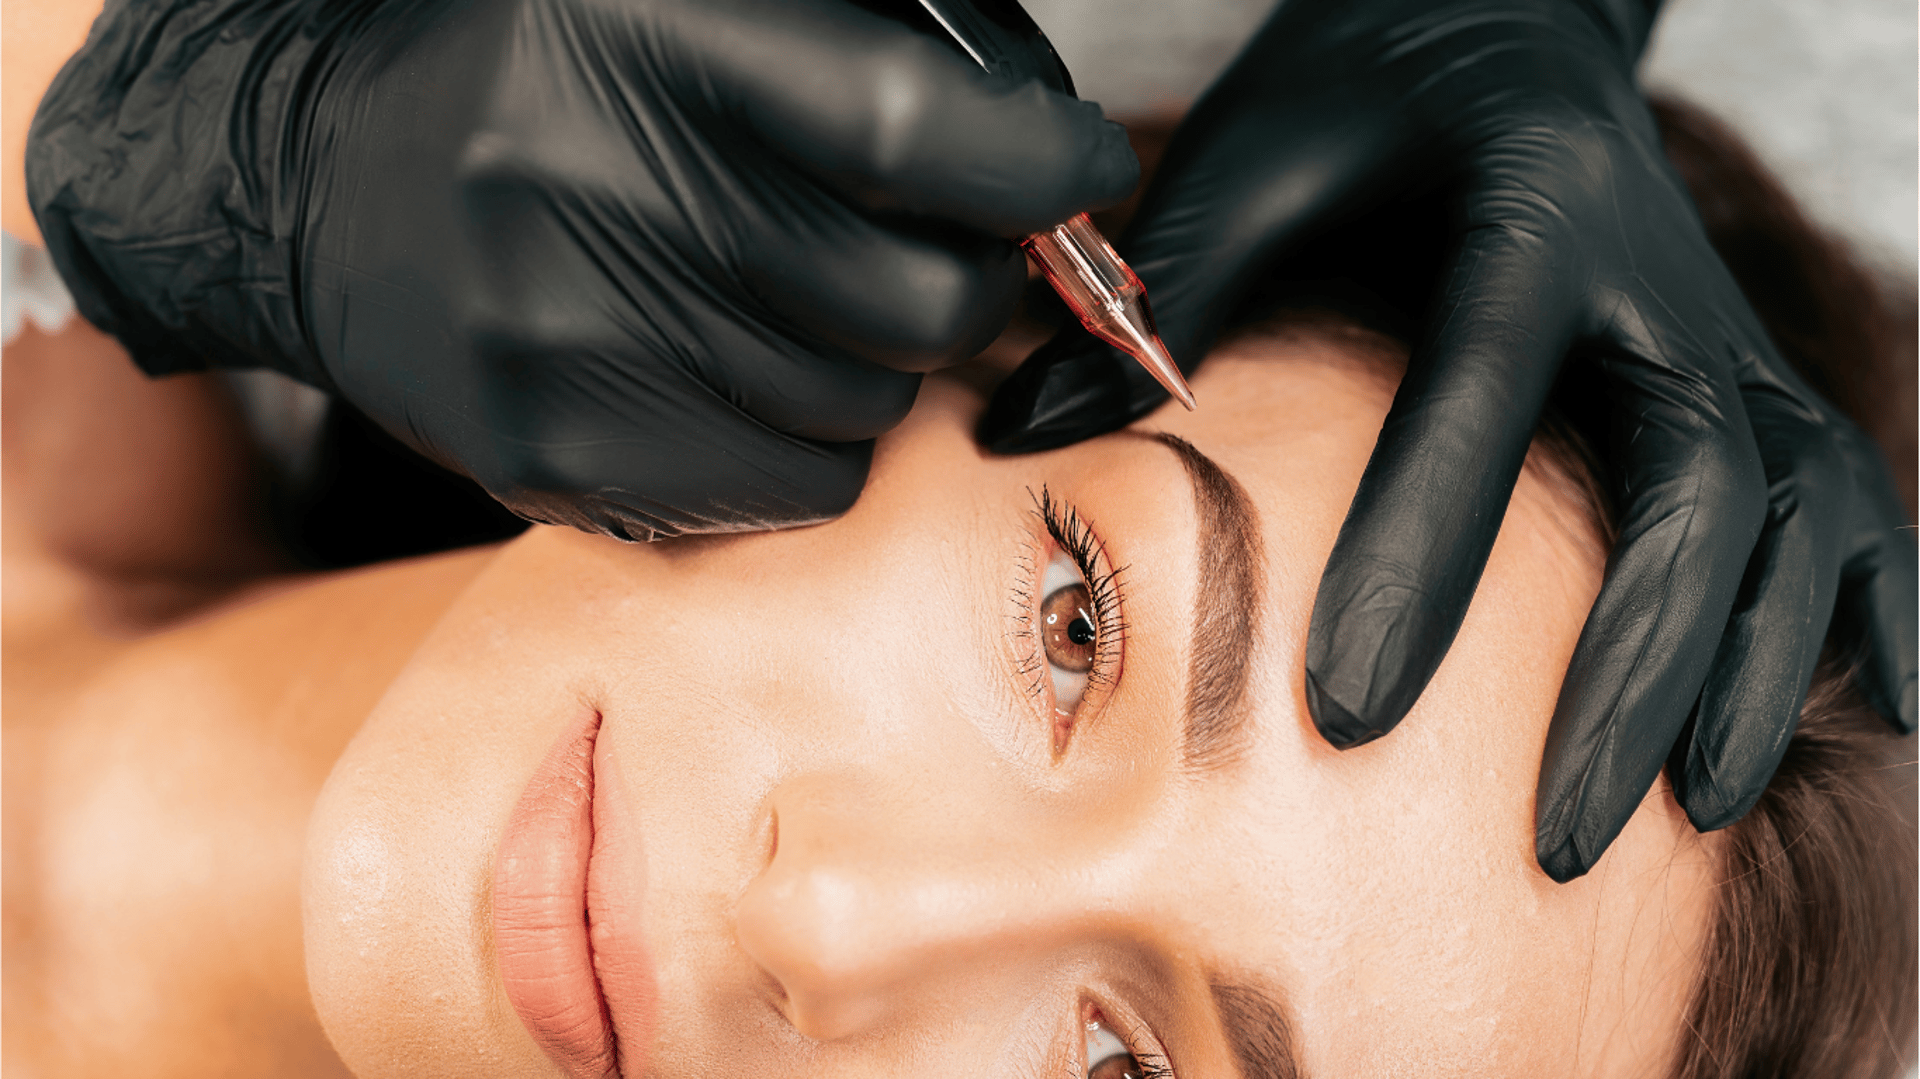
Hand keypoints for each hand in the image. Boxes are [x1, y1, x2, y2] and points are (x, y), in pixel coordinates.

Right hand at [28, 0, 1135, 537]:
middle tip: (938, 245)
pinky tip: (741, 368)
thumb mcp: (678, 4)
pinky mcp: (552, 456)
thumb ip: (864, 53)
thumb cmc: (535, 78)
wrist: (318, 186)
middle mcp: (594, 185)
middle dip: (973, 279)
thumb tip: (1041, 156)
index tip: (1073, 170)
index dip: (1032, 166)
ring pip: (868, 408)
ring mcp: (566, 339)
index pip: (911, 132)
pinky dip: (812, 439)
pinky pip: (796, 488)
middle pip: (915, 299)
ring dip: (878, 360)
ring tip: (793, 295)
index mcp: (640, 35)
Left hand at [976, 0, 1916, 879]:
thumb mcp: (1261, 145)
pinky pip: (1855, 489)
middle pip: (1690, 487)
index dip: (1424, 556)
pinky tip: (1875, 704)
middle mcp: (1660, 276)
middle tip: (1550, 836)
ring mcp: (1726, 328)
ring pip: (1793, 508)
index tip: (1347, 714)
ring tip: (1695, 811)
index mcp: (1528, 206)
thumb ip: (1169, 282)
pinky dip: (1877, 597)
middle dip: (1629, 671)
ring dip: (1755, 666)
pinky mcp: (1758, 366)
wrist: (1511, 19)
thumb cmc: (1370, 88)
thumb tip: (1030, 428)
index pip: (1481, 397)